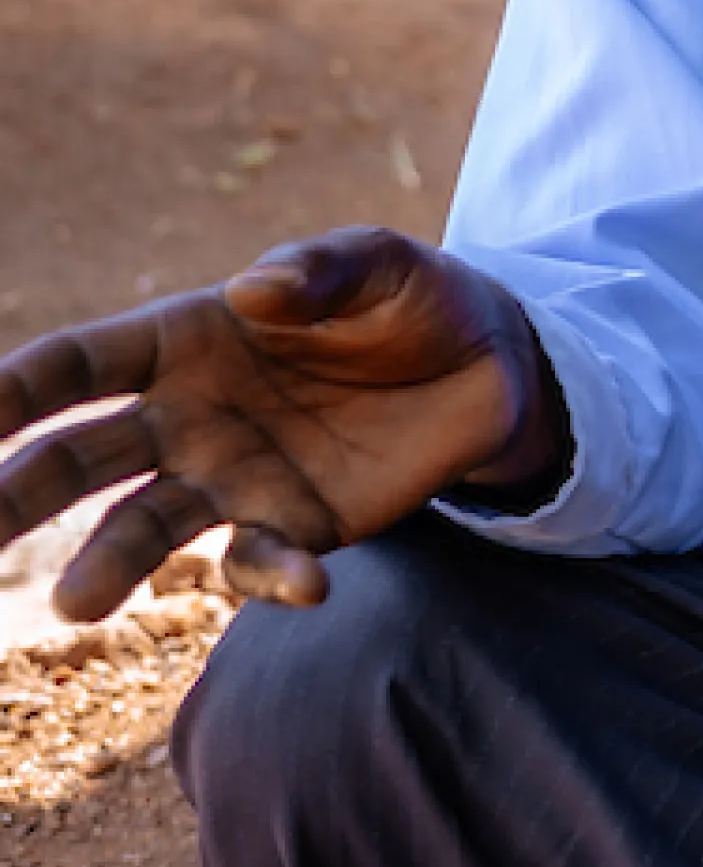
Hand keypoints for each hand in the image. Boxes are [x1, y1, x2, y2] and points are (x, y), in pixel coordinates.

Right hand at [0, 227, 559, 620]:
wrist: (490, 366)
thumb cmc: (409, 299)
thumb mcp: (379, 264)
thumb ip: (321, 270)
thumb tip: (253, 291)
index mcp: (178, 340)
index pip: (72, 366)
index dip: (12, 390)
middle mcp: (181, 418)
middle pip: (76, 460)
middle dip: (14, 494)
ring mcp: (229, 479)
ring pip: (143, 527)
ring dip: (109, 563)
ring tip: (78, 601)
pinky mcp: (293, 526)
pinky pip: (261, 560)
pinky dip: (273, 576)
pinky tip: (308, 586)